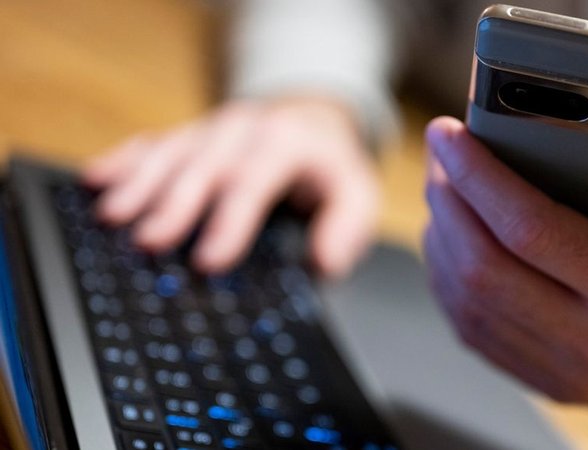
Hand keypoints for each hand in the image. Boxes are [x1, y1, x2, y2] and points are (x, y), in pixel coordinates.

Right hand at [83, 97, 379, 275]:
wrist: (312, 120)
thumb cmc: (331, 167)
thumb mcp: (359, 193)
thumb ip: (347, 227)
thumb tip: (324, 263)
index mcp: (287, 142)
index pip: (255, 180)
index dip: (231, 222)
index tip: (209, 261)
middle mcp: (245, 129)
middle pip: (205, 166)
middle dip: (175, 204)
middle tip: (149, 241)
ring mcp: (213, 129)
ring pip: (172, 152)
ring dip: (140, 184)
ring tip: (113, 216)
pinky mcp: (191, 135)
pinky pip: (154, 143)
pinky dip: (125, 161)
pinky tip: (99, 179)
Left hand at [423, 106, 587, 430]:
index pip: (532, 229)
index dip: (479, 177)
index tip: (451, 136)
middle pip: (484, 267)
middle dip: (448, 202)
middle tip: (441, 156)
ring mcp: (565, 369)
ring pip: (469, 303)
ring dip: (442, 240)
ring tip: (444, 191)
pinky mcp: (548, 382)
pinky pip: (475, 332)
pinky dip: (450, 284)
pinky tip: (452, 244)